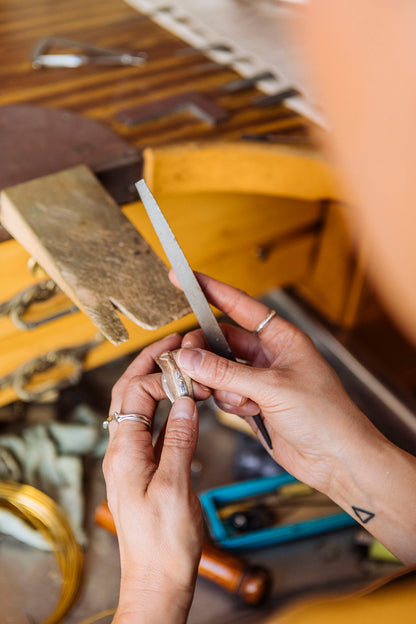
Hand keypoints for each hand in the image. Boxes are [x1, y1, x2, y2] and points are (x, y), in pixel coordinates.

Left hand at [103, 334, 203, 623]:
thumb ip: (180, 440)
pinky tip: (181, 401)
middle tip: (172, 340)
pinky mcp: (145, 469)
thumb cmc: (164, 543)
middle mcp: (123, 452)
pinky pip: (151, 427)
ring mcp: (132, 459)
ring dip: (155, 381)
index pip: (137, 396)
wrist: (158, 579)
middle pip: (128, 394)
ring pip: (138, 408)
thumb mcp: (175, 488)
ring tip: (176, 360)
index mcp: (124, 454)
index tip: (192, 376)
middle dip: (148, 363)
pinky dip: (165, 407)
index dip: (163, 378)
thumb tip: (187, 402)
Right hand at [171, 272, 381, 494]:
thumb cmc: (325, 416)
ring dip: (218, 382)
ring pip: (219, 369)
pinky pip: (224, 393)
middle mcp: (270, 354)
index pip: (240, 304)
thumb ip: (227, 373)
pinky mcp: (253, 403)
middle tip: (188, 361)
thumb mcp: (273, 388)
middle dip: (204, 351)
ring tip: (236, 398)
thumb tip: (189, 358)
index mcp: (282, 337)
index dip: (210, 289)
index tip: (183, 278)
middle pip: (222, 340)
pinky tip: (246, 411)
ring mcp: (260, 380)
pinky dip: (226, 401)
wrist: (337, 459)